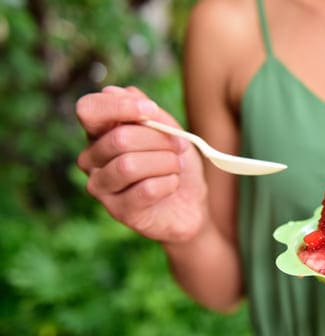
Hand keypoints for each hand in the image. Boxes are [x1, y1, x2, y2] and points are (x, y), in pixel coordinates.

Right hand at [76, 86, 207, 242]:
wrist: (190, 206)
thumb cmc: (176, 165)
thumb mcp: (170, 132)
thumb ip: (148, 112)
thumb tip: (114, 91)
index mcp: (100, 133)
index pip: (89, 110)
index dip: (119, 106)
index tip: (151, 110)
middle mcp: (91, 158)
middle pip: (119, 138)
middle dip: (159, 140)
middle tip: (179, 147)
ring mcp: (101, 186)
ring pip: (129, 165)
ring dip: (165, 162)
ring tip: (176, 166)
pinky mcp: (118, 211)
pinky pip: (145, 190)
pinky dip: (168, 183)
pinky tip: (172, 185)